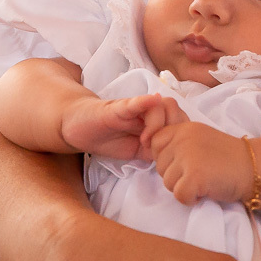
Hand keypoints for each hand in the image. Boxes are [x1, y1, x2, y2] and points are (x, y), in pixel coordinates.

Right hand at [60, 93, 185, 159]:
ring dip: (158, 125)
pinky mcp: (118, 107)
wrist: (79, 127)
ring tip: (145, 141)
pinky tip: (151, 101)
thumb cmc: (108, 138)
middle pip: (176, 111)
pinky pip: (135, 103)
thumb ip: (156, 153)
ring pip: (161, 107)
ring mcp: (135, 108)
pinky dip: (145, 102)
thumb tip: (177, 160)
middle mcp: (149, 111)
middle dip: (174, 130)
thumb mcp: (137, 152)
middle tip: (159, 147)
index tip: (170, 153)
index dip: (182, 136)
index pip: (181, 121)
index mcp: (156, 122)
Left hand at [150, 122, 251, 205]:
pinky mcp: (194, 176)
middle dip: (176, 176)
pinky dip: (191, 199)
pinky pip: (179, 195)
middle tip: (200, 173)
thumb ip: (179, 142)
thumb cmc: (228, 158)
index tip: (187, 163)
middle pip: (160, 167)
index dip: (168, 159)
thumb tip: (154, 154)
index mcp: (184, 128)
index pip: (155, 144)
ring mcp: (188, 156)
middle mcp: (183, 139)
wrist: (254, 168)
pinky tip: (206, 190)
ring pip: (167, 183)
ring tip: (204, 180)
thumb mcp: (200, 139)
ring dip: (183, 188)